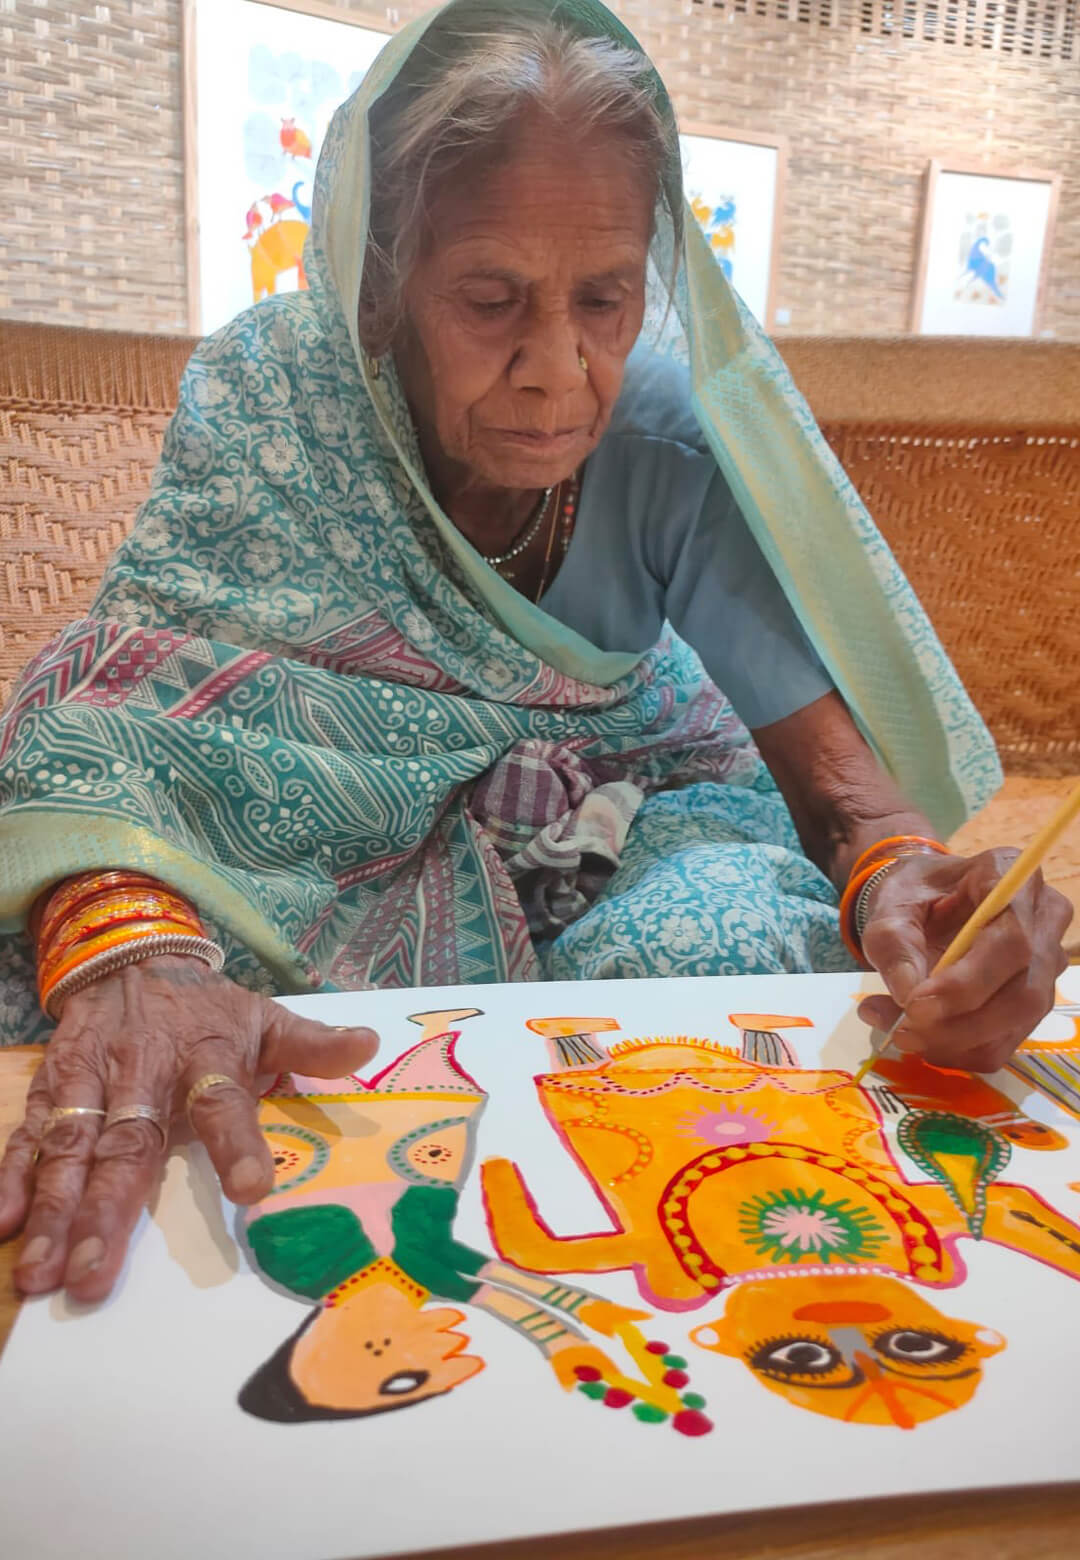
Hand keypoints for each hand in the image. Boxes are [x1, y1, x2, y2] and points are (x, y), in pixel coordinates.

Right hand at [0, 956, 377, 1302]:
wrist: (131, 955)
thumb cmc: (206, 1009)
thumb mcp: (264, 1017)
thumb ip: (312, 1044)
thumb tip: (371, 1045)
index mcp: (207, 1057)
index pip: (225, 1102)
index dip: (238, 1143)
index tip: (251, 1189)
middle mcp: (144, 1071)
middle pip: (128, 1144)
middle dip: (108, 1211)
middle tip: (93, 1275)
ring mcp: (92, 1081)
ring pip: (70, 1149)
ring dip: (54, 1210)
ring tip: (41, 1272)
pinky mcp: (52, 1087)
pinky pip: (29, 1133)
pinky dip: (12, 1175)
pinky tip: (1, 1224)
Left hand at [857, 849, 1072, 1071]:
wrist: (925, 900)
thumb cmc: (913, 895)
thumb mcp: (890, 907)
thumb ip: (895, 944)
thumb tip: (908, 997)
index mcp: (1011, 876)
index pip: (1010, 941)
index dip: (968, 983)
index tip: (915, 1006)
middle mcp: (1044, 918)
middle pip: (1022, 992)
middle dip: (959, 1025)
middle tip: (901, 1031)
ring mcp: (1047, 963)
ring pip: (1015, 1025)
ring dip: (952, 1043)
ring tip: (894, 1030)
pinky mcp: (1032, 1001)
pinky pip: (1003, 1042)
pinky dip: (956, 1050)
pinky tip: (916, 1037)